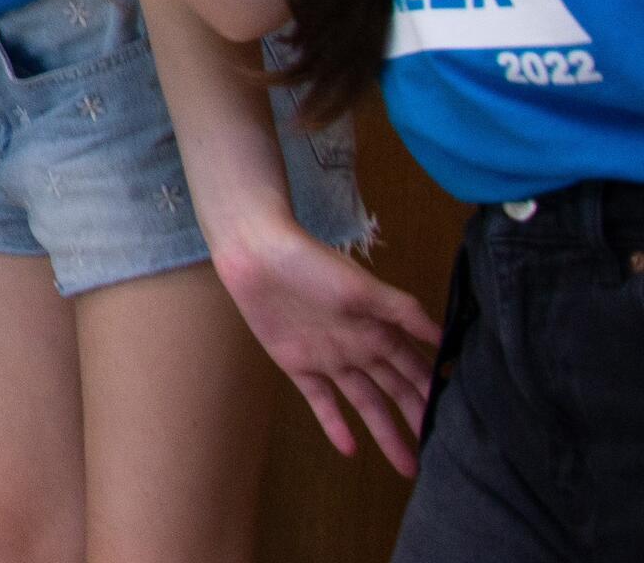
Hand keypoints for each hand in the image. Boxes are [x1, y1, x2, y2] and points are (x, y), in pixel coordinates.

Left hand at [211, 220, 440, 474]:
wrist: (258, 256)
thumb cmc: (315, 265)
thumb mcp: (366, 288)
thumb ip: (404, 314)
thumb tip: (448, 338)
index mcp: (381, 330)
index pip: (418, 370)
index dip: (437, 395)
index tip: (464, 425)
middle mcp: (361, 349)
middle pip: (397, 393)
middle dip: (419, 422)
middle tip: (445, 456)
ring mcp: (331, 360)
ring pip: (367, 404)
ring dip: (386, 434)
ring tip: (409, 466)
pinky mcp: (299, 366)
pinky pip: (321, 402)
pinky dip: (334, 425)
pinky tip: (350, 450)